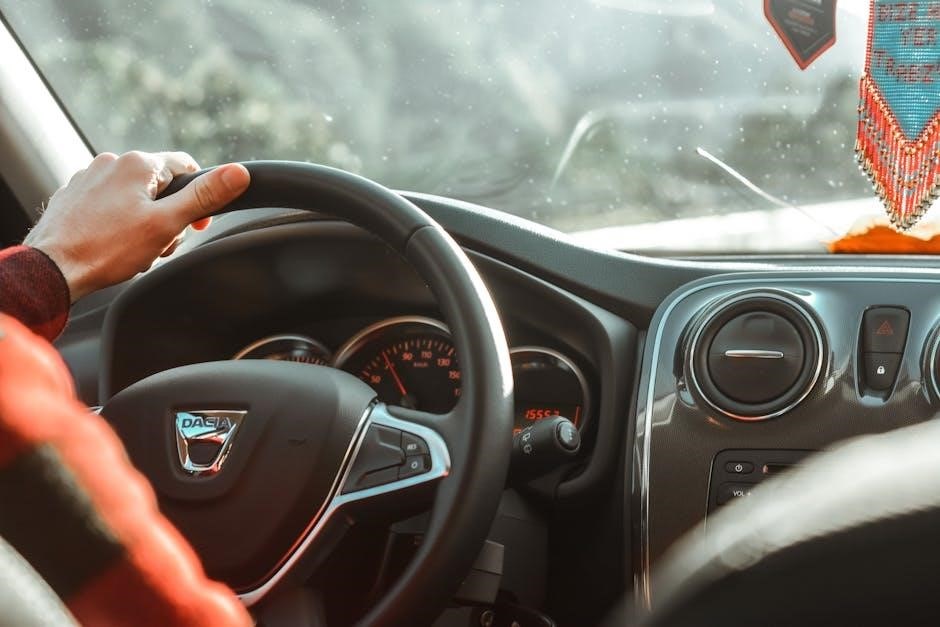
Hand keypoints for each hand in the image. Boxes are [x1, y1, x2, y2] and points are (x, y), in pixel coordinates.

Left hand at [24, 151, 249, 301]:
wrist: (52, 268)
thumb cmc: (108, 248)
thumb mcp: (167, 224)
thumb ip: (204, 196)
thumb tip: (239, 172)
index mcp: (138, 164)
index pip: (187, 167)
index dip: (200, 198)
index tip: (196, 225)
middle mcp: (112, 162)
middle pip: (161, 187)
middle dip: (168, 217)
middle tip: (159, 245)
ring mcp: (89, 178)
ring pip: (135, 198)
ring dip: (145, 223)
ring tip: (134, 249)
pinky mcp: (74, 196)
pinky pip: (110, 205)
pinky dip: (119, 224)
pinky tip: (113, 246)